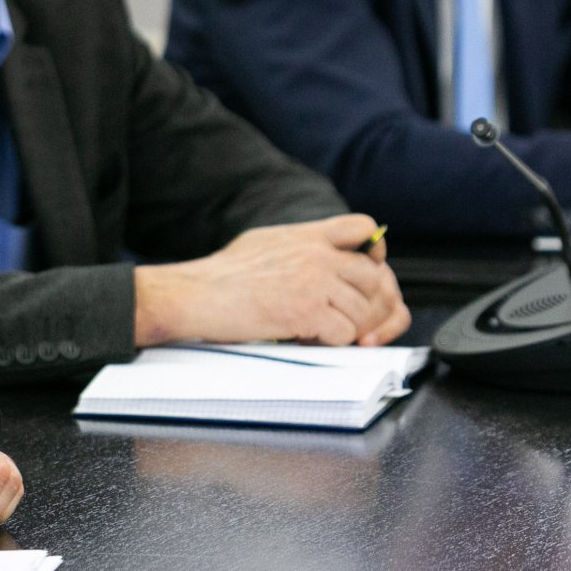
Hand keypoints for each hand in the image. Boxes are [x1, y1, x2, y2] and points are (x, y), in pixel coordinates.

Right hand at [134, 214, 410, 348]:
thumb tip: (325, 253)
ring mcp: (314, 282)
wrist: (197, 294)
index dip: (373, 251)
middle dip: (366, 303)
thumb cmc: (224, 274)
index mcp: (306, 234)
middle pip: (373, 277)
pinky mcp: (307, 312)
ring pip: (363, 310)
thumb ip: (302, 245)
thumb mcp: (268, 242)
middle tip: (347, 318)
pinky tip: (308, 338)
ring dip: (348, 327)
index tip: (365, 270)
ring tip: (321, 330)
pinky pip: (344, 333)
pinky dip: (331, 342)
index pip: (363, 228)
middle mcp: (316, 254)